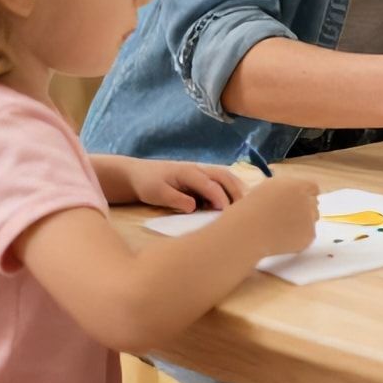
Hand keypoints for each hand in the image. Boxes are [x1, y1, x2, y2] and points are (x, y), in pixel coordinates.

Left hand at [127, 159, 245, 212]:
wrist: (138, 174)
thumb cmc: (147, 184)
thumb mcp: (157, 194)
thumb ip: (176, 200)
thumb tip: (195, 207)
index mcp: (188, 172)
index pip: (210, 185)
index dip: (220, 198)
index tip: (226, 212)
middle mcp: (198, 169)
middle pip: (223, 176)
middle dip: (235, 191)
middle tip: (243, 209)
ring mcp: (200, 171)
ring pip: (225, 176)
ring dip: (236, 188)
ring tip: (245, 204)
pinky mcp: (200, 177)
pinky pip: (220, 180)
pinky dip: (231, 188)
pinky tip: (234, 200)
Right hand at [228, 176, 320, 256]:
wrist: (246, 231)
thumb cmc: (251, 209)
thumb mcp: (269, 188)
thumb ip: (288, 189)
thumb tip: (299, 194)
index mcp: (296, 185)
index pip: (313, 188)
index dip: (305, 195)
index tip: (297, 203)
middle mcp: (306, 199)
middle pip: (314, 203)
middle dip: (304, 209)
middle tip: (286, 218)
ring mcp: (309, 217)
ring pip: (312, 219)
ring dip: (302, 223)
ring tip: (281, 228)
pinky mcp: (309, 234)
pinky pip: (308, 234)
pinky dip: (299, 238)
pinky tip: (282, 238)